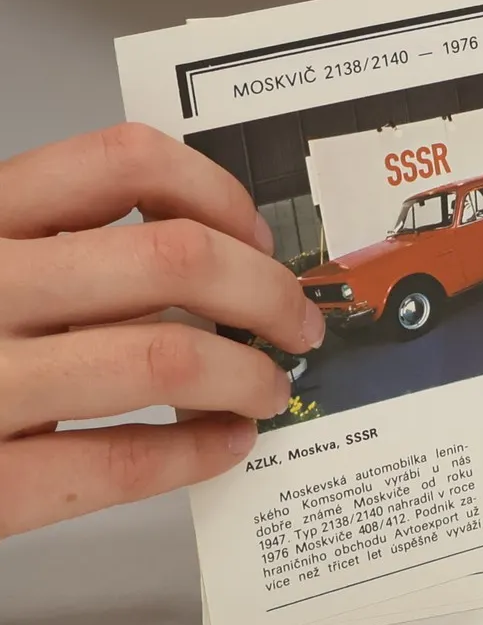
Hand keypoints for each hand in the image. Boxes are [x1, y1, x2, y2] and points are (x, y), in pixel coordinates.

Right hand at [0, 123, 323, 536]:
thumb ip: (43, 245)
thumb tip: (199, 247)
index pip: (122, 159)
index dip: (216, 189)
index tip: (254, 229)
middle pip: (172, 257)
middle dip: (264, 289)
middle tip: (296, 319)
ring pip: (163, 357)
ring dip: (247, 372)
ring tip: (267, 386)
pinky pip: (114, 465)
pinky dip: (192, 454)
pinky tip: (222, 446)